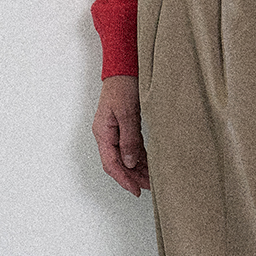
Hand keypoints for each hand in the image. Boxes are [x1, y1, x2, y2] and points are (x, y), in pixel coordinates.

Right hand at [92, 75, 150, 195]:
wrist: (125, 65)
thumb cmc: (123, 84)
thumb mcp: (127, 112)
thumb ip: (129, 138)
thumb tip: (131, 162)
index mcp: (103, 132)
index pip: (111, 163)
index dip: (124, 179)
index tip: (136, 190)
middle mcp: (107, 133)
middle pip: (118, 162)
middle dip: (133, 176)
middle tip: (149, 186)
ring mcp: (116, 129)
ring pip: (126, 155)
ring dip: (138, 167)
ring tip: (152, 178)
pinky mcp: (125, 124)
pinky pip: (131, 145)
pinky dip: (140, 155)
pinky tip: (149, 162)